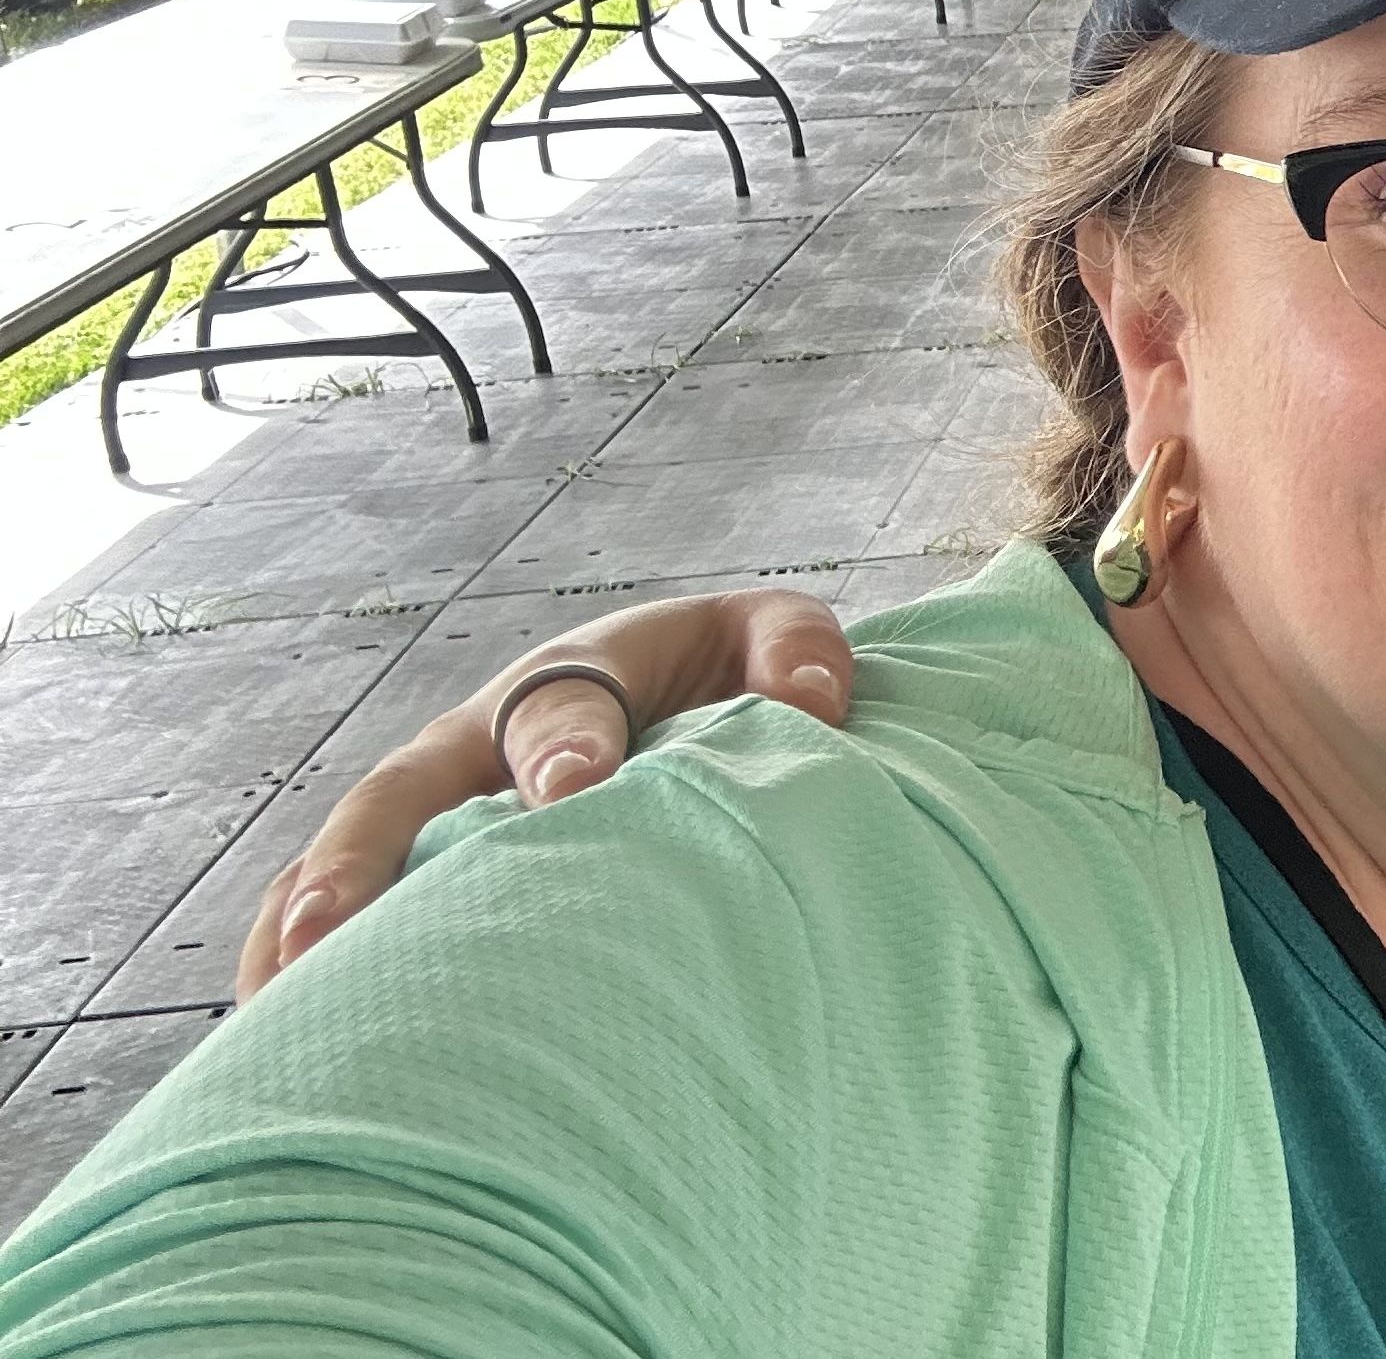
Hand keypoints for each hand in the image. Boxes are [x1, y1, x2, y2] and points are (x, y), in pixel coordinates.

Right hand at [235, 587, 853, 998]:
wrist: (696, 688)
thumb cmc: (734, 676)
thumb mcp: (773, 639)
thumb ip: (798, 651)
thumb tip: (813, 705)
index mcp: (577, 676)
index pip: (562, 708)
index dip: (565, 748)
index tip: (574, 792)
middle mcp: (478, 743)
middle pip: (401, 791)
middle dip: (366, 856)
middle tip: (335, 928)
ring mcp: (437, 809)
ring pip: (347, 860)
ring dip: (306, 927)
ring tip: (278, 1007)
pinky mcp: (418, 868)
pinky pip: (336, 912)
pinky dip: (299, 966)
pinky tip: (281, 1042)